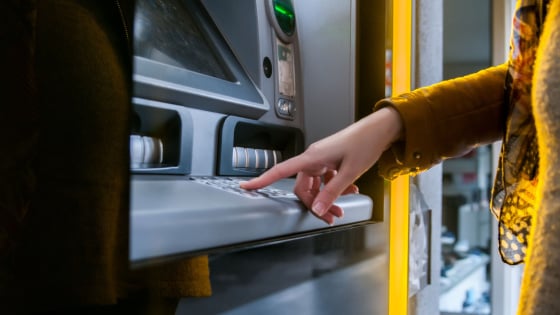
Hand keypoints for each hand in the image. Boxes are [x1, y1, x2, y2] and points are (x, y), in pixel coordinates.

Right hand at [240, 107, 402, 224]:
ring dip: (327, 198)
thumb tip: (317, 208)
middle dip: (315, 204)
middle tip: (331, 216)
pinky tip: (349, 191)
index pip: (281, 170)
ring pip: (316, 185)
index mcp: (312, 157)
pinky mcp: (331, 160)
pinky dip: (335, 188)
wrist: (379, 130)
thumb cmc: (365, 144)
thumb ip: (332, 192)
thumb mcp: (349, 173)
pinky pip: (325, 179)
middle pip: (303, 187)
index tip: (246, 187)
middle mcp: (314, 158)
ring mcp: (322, 159)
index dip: (262, 180)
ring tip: (342, 209)